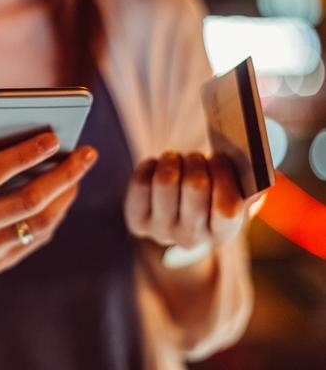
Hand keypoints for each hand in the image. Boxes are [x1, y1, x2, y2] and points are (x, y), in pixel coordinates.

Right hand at [0, 132, 97, 348]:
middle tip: (86, 153)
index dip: (24, 154)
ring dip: (65, 196)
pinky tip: (63, 195)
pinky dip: (54, 215)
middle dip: (63, 174)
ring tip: (78, 174)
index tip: (54, 136)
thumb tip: (16, 130)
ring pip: (37, 224)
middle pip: (26, 201)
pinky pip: (35, 239)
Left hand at [124, 152, 261, 249]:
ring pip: (165, 180)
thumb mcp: (234, 195)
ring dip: (173, 160)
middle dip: (197, 161)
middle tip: (196, 157)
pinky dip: (150, 165)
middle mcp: (191, 238)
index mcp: (223, 234)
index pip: (227, 209)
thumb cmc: (211, 197)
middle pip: (195, 186)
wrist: (177, 218)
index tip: (220, 157)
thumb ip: (249, 186)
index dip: (224, 175)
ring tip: (176, 160)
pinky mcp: (137, 221)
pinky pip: (141, 182)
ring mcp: (161, 232)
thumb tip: (258, 174)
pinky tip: (157, 166)